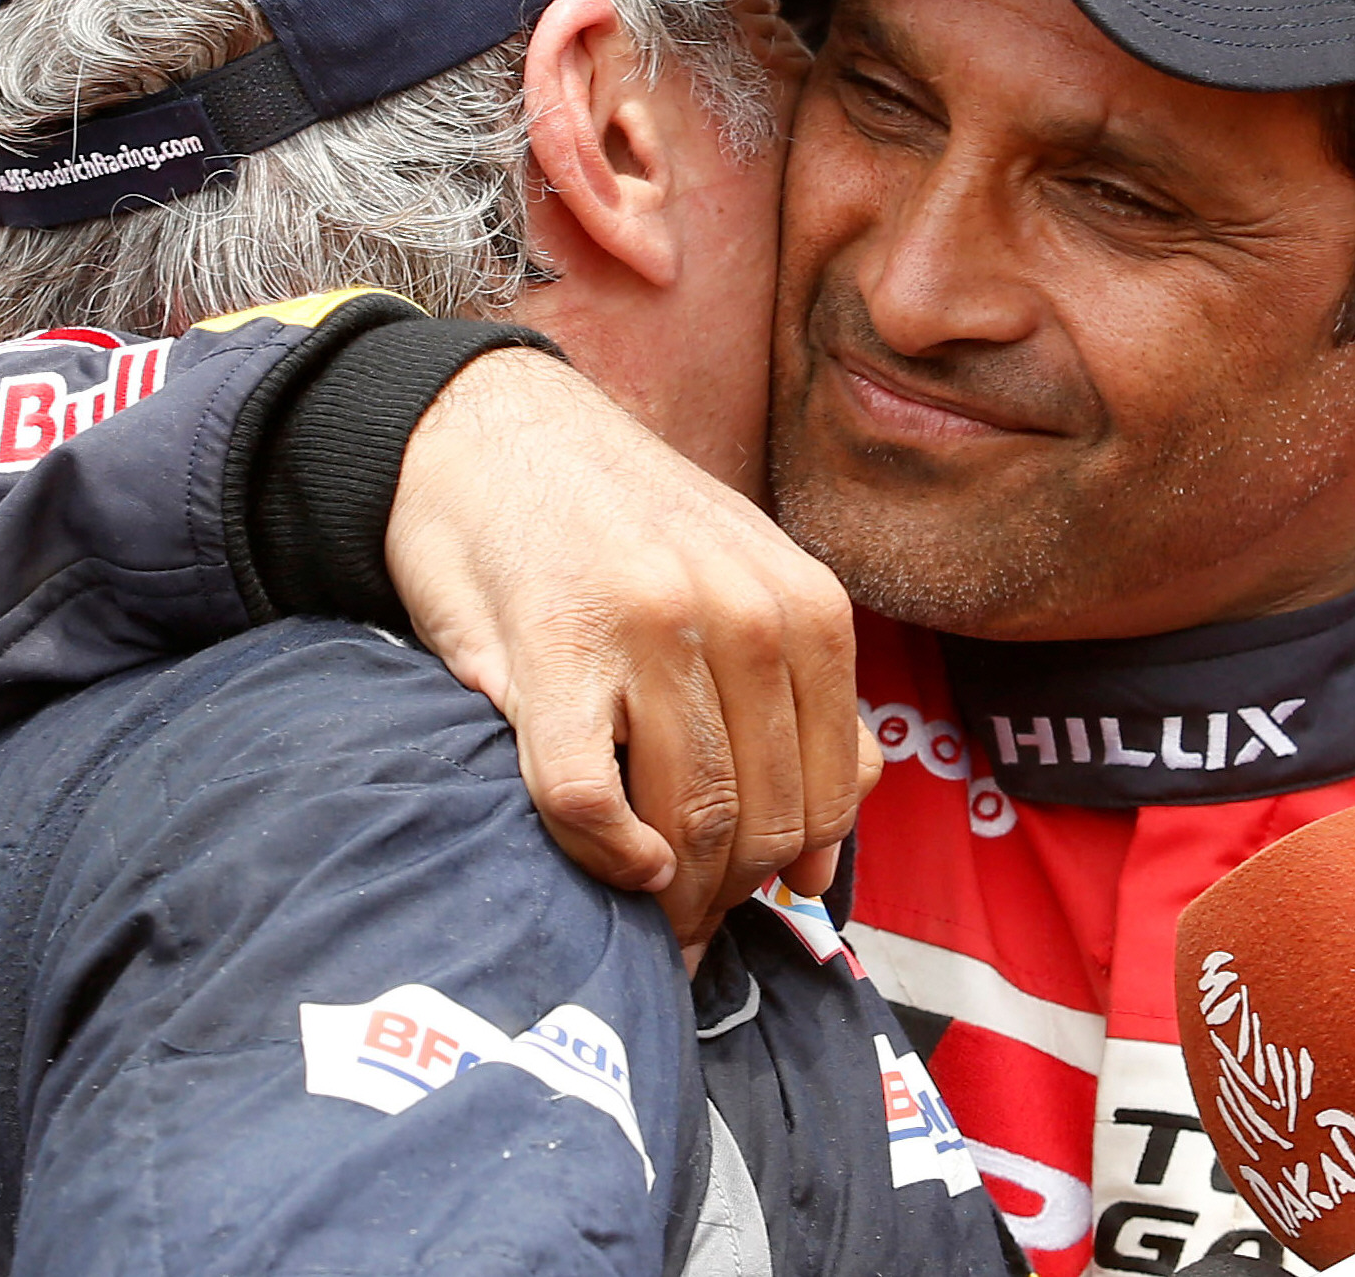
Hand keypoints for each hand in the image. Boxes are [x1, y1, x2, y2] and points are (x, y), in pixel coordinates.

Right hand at [385, 348, 860, 942]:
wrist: (491, 426)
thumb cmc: (618, 522)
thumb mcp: (740, 574)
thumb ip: (805, 682)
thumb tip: (862, 803)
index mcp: (804, 603)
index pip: (832, 789)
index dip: (793, 867)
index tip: (754, 900)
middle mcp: (744, 613)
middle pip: (762, 818)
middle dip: (726, 897)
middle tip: (685, 928)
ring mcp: (650, 631)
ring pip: (687, 820)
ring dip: (668, 898)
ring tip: (646, 915)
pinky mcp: (552, 651)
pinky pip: (587, 799)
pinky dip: (602, 853)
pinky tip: (611, 857)